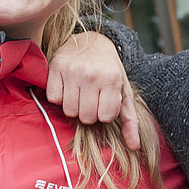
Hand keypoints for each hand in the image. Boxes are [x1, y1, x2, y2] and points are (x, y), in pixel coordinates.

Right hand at [48, 31, 142, 150]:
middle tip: (91, 98)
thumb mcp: (124, 92)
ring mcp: (72, 70)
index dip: (104, 113)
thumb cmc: (110, 71)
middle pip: (86, 117)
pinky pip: (54, 99)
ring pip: (69, 111)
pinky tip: (68, 88)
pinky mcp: (55, 67)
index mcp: (111, 79)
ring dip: (74, 107)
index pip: (105, 117)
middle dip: (89, 113)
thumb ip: (130, 121)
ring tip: (80, 94)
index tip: (104, 101)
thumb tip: (134, 147)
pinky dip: (60, 97)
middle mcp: (91, 74)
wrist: (93, 41)